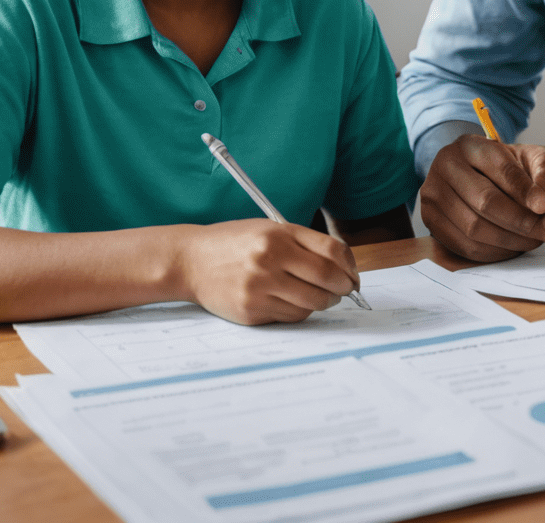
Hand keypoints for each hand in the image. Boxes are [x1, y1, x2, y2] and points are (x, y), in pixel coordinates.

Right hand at [176, 219, 361, 324]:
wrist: (191, 261)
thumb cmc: (235, 242)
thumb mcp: (269, 229)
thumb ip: (303, 243)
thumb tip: (342, 267)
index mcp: (278, 234)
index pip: (331, 251)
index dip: (350, 265)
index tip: (353, 273)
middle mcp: (270, 259)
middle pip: (326, 279)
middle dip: (343, 287)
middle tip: (346, 290)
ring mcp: (259, 287)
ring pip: (311, 303)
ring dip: (325, 302)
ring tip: (323, 297)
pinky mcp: (251, 311)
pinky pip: (290, 317)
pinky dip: (301, 312)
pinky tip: (296, 303)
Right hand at [419, 134, 544, 261]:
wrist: (478, 174)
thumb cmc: (510, 167)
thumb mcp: (533, 157)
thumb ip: (544, 175)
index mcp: (471, 145)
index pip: (501, 169)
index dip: (524, 191)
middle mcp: (446, 165)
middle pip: (485, 201)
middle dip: (521, 221)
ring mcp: (434, 194)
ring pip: (474, 228)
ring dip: (511, 240)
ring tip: (534, 240)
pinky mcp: (431, 221)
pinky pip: (465, 246)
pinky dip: (494, 252)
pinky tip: (513, 246)